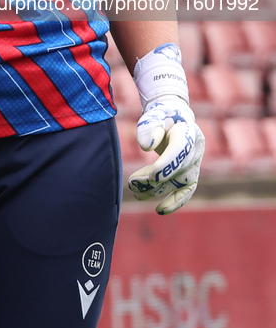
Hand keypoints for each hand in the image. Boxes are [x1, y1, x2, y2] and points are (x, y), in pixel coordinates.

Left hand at [127, 96, 204, 214]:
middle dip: (154, 180)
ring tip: (135, 193)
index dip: (166, 166)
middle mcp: (196, 151)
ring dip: (155, 190)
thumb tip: (146, 147)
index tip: (150, 175)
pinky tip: (160, 210)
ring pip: (177, 183)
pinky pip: (186, 191)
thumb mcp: (152, 116)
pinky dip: (175, 202)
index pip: (181, 152)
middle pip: (177, 171)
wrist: (172, 119)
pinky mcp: (190, 174)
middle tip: (132, 183)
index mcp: (189, 133)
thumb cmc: (161, 117)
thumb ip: (148, 128)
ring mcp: (195, 164)